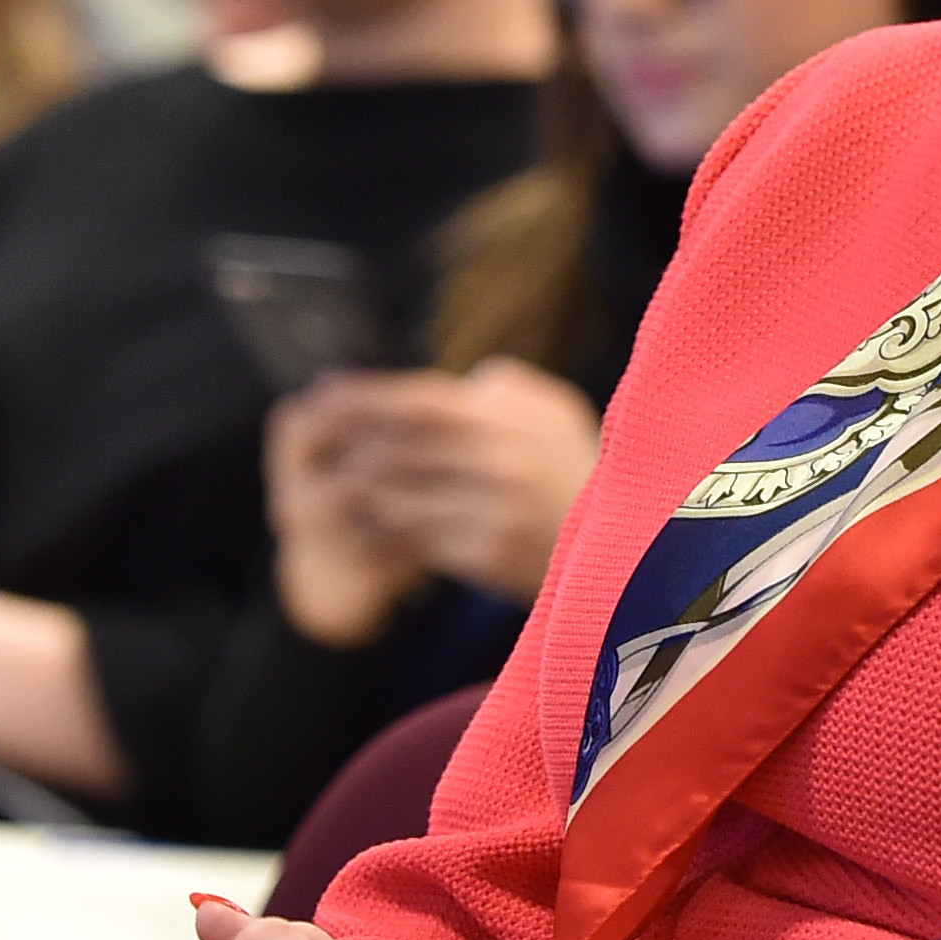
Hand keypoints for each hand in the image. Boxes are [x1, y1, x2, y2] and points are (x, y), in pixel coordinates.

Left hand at [271, 368, 600, 633]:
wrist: (626, 550)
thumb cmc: (577, 471)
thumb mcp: (555, 411)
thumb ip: (505, 389)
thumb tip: (463, 382)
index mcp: (512, 420)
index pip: (422, 400)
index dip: (367, 394)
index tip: (323, 392)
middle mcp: (501, 462)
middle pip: (402, 447)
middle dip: (351, 441)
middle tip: (315, 439)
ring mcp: (494, 512)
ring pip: (401, 498)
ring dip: (361, 492)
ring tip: (333, 484)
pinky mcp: (488, 557)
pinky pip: (418, 540)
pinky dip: (386, 532)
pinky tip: (367, 525)